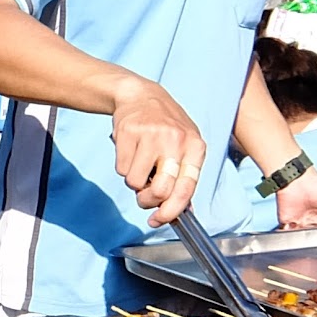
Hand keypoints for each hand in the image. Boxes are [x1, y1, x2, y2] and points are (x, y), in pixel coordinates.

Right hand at [109, 76, 206, 226]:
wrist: (141, 96)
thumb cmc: (166, 127)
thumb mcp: (185, 147)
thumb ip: (185, 177)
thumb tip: (181, 211)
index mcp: (195, 147)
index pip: (186, 188)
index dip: (172, 210)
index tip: (159, 220)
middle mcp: (175, 140)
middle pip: (160, 190)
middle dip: (147, 201)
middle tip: (144, 196)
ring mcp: (151, 135)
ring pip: (135, 183)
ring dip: (134, 182)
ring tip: (139, 165)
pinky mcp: (128, 132)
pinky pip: (121, 169)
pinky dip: (123, 167)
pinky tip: (131, 152)